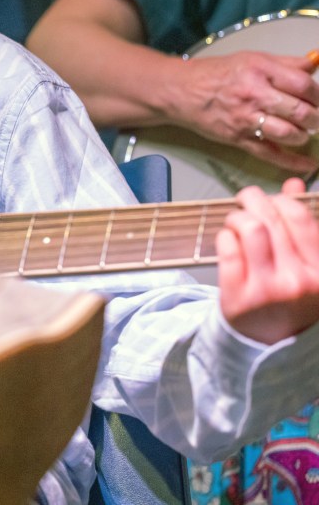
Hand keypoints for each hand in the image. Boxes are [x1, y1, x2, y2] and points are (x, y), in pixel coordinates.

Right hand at [172, 51, 318, 173]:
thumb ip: (286, 63)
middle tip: (315, 118)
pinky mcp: (238, 138)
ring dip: (303, 135)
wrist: (181, 92)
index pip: (303, 85)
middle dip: (315, 117)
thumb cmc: (215, 75)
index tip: (317, 99)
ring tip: (303, 131)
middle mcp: (254, 95)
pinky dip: (292, 162)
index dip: (317, 94)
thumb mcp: (252, 59)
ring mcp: (245, 119)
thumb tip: (315, 64)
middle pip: (300, 111)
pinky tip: (307, 164)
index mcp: (260, 71)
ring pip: (289, 133)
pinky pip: (270, 153)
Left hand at [217, 178, 318, 343]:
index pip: (300, 217)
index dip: (282, 199)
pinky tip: (227, 238)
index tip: (272, 199)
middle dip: (255, 200)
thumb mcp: (306, 266)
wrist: (269, 346)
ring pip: (250, 230)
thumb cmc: (290, 300)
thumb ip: (303, 227)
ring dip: (237, 216)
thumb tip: (294, 184)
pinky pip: (227, 250)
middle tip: (246, 199)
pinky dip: (224, 236)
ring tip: (236, 220)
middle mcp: (299, 281)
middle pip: (272, 220)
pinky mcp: (238, 298)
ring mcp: (268, 291)